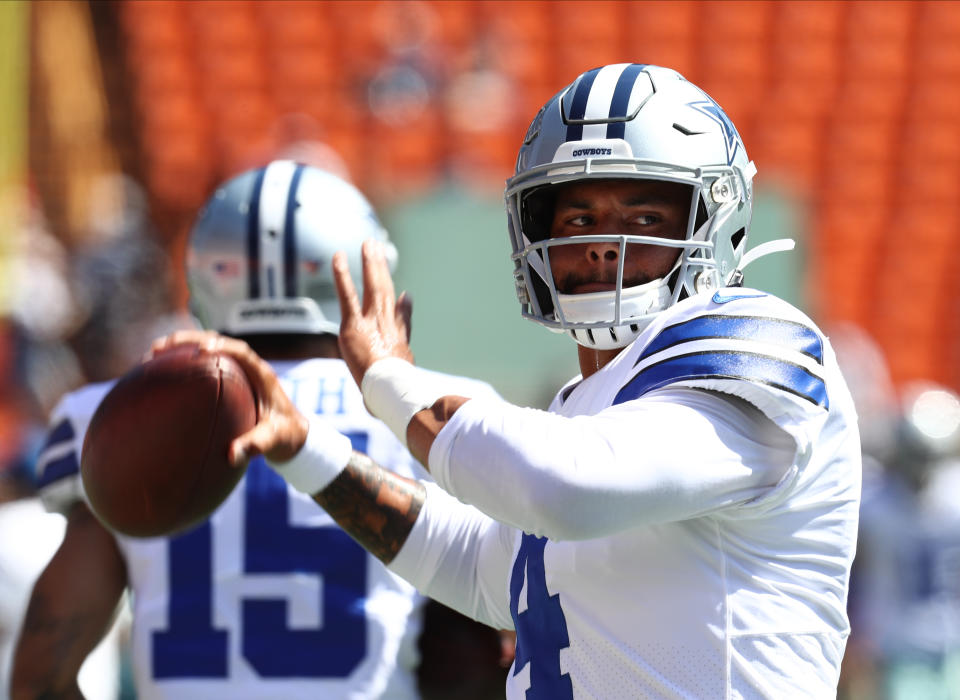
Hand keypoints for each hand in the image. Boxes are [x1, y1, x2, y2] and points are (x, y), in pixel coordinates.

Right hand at [149, 331, 308, 466]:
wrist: (294, 436)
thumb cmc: (286, 436)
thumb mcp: (275, 441)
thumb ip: (256, 446)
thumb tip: (231, 456)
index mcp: (262, 375)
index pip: (241, 352)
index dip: (221, 346)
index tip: (200, 351)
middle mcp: (248, 368)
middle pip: (216, 342)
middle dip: (188, 340)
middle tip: (160, 347)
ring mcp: (236, 372)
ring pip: (205, 350)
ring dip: (180, 349)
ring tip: (150, 355)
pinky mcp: (226, 381)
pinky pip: (201, 367)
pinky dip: (180, 366)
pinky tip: (156, 376)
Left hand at [333, 239, 413, 387]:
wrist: (390, 386)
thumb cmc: (396, 381)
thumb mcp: (405, 359)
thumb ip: (404, 330)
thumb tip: (407, 303)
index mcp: (397, 335)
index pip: (397, 311)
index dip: (397, 298)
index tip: (399, 285)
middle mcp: (386, 323)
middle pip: (385, 290)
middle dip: (380, 267)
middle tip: (375, 246)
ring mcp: (371, 322)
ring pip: (373, 287)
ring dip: (370, 264)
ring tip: (369, 244)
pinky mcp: (354, 325)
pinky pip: (347, 296)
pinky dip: (342, 276)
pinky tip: (338, 258)